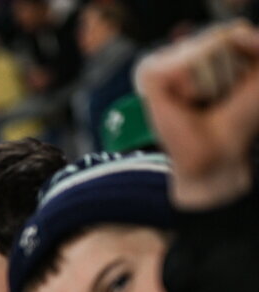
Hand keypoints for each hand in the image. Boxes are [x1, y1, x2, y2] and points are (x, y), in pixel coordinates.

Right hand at [136, 20, 258, 207]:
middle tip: (215, 99)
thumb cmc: (238, 117)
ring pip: (199, 54)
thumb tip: (228, 35)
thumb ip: (252, 43)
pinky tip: (180, 103)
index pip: (229, 36)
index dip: (240, 63)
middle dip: (226, 72)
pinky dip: (189, 88)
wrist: (217, 150)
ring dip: (209, 83)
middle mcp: (181, 56)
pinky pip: (179, 68)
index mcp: (203, 52)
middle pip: (215, 41)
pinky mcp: (150, 80)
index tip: (233, 89)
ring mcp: (164, 67)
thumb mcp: (257, 74)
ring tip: (199, 102)